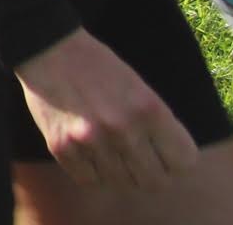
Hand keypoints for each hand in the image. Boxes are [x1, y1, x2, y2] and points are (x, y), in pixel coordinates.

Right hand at [16, 28, 198, 190]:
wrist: (48, 47)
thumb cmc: (99, 67)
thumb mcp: (140, 88)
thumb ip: (157, 126)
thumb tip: (171, 164)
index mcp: (150, 109)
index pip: (183, 162)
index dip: (176, 159)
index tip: (166, 153)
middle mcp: (123, 129)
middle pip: (154, 182)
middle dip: (150, 172)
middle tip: (138, 157)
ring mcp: (90, 140)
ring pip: (122, 184)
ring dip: (119, 171)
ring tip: (109, 149)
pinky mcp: (61, 147)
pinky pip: (89, 181)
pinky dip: (92, 172)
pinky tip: (88, 151)